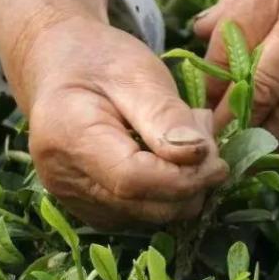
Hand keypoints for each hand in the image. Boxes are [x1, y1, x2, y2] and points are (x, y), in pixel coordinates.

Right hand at [0, 0, 226, 227]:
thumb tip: (199, 155)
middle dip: (190, 183)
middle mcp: (63, 179)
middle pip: (143, 206)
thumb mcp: (136, 72)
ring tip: (187, 140)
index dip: (184, 177)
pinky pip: (142, 215)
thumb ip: (166, 114)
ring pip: (148, 218)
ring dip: (183, 189)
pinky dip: (167, 194)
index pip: (134, 180)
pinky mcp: (91, 210)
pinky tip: (170, 158)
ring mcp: (74, 200)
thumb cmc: (100, 61)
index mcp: (68, 137)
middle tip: (208, 140)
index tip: (217, 159)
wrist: (61, 67)